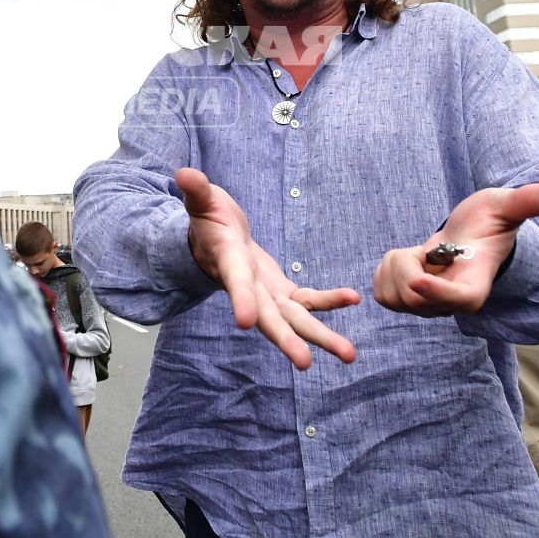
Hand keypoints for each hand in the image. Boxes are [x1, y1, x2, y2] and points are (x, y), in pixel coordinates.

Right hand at [177, 167, 358, 369]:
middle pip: (268, 317)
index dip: (240, 300)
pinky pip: (308, 301)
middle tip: (305, 363)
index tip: (243, 322)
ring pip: (295, 320)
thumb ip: (197, 191)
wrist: (216, 242)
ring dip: (321, 337)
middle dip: (287, 340)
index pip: (235, 284)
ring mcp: (267, 294)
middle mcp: (249, 287)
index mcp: (229, 263)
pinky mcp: (281, 291)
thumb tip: (185, 174)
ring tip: (349, 355)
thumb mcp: (201, 202)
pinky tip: (353, 299)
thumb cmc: (208, 220)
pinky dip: (330, 302)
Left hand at [372, 183, 538, 316]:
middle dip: (406, 264)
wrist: (466, 238)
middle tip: (426, 249)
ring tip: (420, 255)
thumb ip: (527, 202)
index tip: (420, 278)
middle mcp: (450, 305)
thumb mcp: (506, 207)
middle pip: (411, 296)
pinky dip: (385, 272)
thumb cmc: (488, 222)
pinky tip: (407, 262)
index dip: (437, 293)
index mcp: (475, 287)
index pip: (457, 301)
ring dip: (396, 265)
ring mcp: (427, 307)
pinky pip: (381, 292)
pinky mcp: (407, 302)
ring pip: (392, 295)